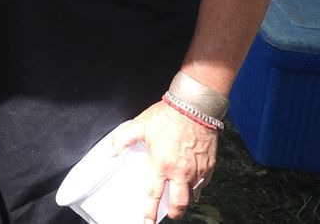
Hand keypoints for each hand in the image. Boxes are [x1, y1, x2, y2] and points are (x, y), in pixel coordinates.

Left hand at [111, 100, 218, 221]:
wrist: (194, 108)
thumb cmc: (168, 116)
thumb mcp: (140, 125)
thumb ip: (123, 139)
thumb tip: (111, 150)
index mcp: (161, 164)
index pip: (153, 194)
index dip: (149, 211)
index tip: (146, 221)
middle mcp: (180, 172)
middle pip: (178, 203)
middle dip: (173, 212)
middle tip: (169, 213)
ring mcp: (197, 171)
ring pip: (192, 194)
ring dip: (185, 199)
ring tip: (180, 197)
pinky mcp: (209, 166)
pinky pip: (204, 183)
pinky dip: (197, 186)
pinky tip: (192, 181)